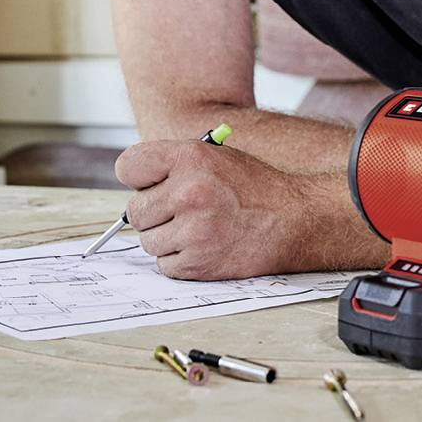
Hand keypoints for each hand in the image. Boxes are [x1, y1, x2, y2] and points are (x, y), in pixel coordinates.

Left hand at [115, 138, 307, 279]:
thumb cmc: (253, 188)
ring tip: (198, 229)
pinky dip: (179, 261)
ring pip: (149, 241)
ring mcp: (193, 229)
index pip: (127, 167)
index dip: (139, 179)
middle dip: (154, 213)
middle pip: (135, 210)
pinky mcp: (198, 262)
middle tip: (180, 212)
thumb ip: (173, 166)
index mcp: (189, 156)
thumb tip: (136, 186)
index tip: (150, 185)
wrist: (294, 220)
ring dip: (167, 240)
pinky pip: (165, 265)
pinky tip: (204, 246)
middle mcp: (188, 191)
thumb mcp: (214, 156)